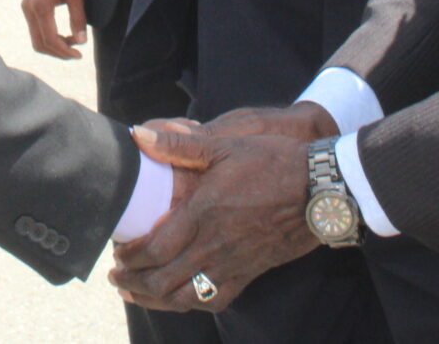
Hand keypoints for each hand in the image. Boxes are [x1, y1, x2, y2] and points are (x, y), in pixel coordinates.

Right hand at [20, 0, 86, 58]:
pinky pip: (35, 30)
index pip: (50, 39)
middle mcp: (29, 10)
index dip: (64, 51)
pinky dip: (48, 37)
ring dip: (53, 46)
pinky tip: (63, 35)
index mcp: (41, 6)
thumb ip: (78, 17)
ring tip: (72, 44)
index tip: (79, 55)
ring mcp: (26, 9)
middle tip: (76, 54)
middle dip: (58, 53)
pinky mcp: (27, 7)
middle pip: (39, 44)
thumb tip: (82, 41)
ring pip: (36, 39)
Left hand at [111, 103, 335, 312]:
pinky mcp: (250, 272)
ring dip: (156, 299)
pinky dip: (192, 303)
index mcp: (203, 214)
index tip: (117, 251)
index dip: (130, 256)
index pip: (155, 248)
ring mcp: (233, 263)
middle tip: (117, 276)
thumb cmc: (273, 163)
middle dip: (133, 281)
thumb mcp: (225, 145)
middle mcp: (214, 245)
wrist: (321, 190)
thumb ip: (179, 145)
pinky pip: (216, 300)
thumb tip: (140, 135)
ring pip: (186, 297)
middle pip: (163, 280)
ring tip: (137, 293)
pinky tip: (181, 298)